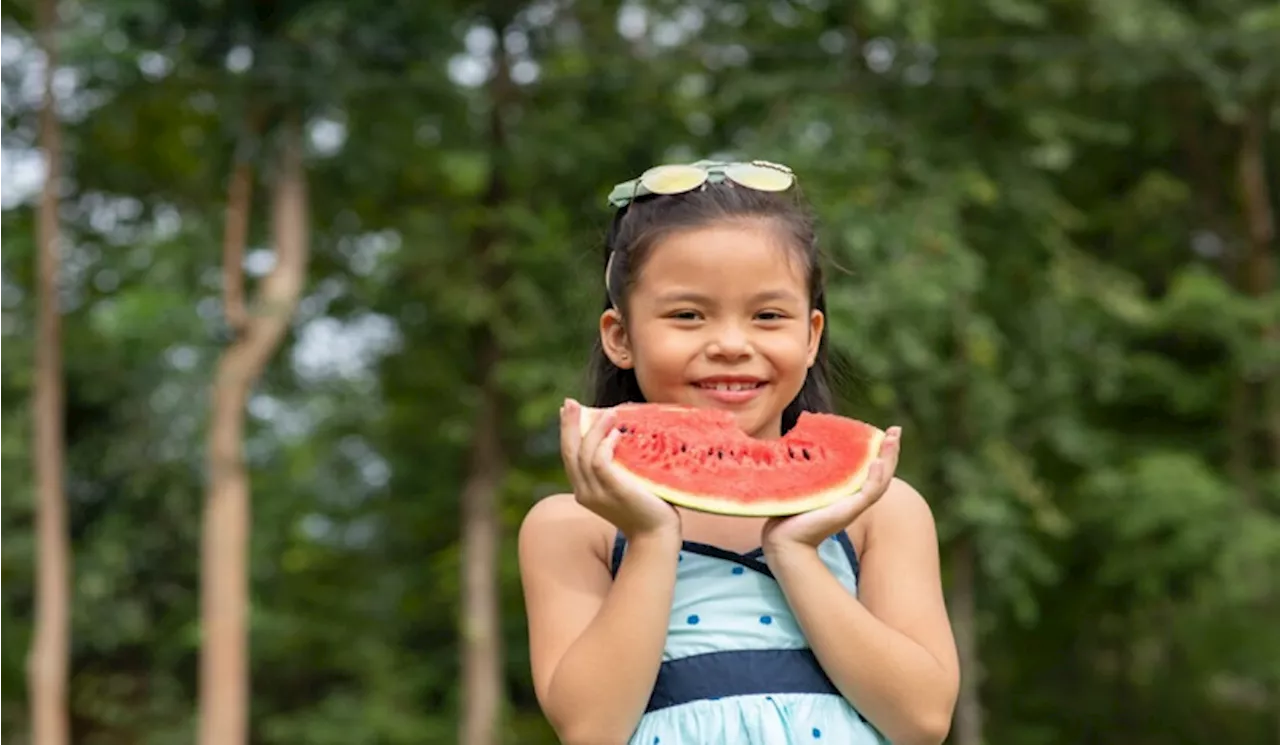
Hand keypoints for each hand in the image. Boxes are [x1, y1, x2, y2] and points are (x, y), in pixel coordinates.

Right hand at [560, 399, 680, 540]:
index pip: (569, 457)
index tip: (568, 410)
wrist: (656, 535)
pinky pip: (600, 461)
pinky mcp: (613, 490)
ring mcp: (596, 493)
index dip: (566, 433)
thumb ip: (615, 468)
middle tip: (570, 402)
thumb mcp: (623, 485)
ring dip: (594, 429)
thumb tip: (618, 436)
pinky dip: (605, 444)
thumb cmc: (646, 508)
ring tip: (608, 413)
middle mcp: (584, 493)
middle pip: (569, 452)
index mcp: (583, 491)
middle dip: (569, 425)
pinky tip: (616, 433)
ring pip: (584, 454)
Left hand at [760, 426, 901, 554]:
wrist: (783, 538)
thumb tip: (799, 443)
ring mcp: (853, 506)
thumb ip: (809, 469)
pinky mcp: (847, 512)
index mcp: (845, 492)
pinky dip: (875, 478)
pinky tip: (876, 463)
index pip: (870, 469)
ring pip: (880, 483)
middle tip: (896, 430)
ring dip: (888, 460)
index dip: (880, 451)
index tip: (886, 431)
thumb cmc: (790, 512)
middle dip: (891, 451)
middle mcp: (853, 499)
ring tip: (892, 440)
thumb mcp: (804, 485)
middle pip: (881, 474)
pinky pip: (868, 494)